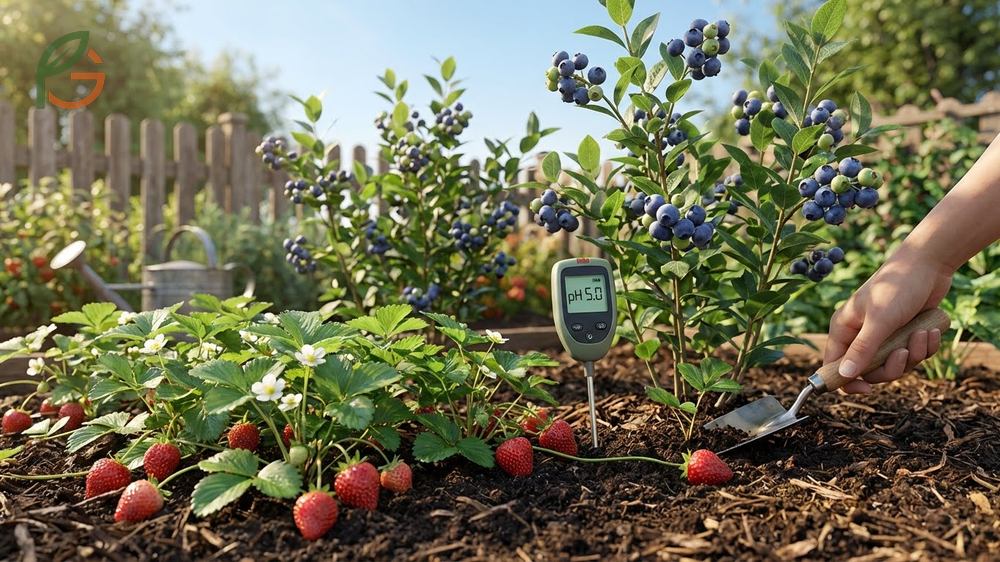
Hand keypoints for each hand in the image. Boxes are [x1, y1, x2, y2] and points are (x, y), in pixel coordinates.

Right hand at [824, 248, 951, 393]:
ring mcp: (884, 335)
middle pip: (870, 371)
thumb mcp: (879, 321)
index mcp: (845, 329)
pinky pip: (913, 354)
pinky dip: (925, 346)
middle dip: (891, 366)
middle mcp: (861, 334)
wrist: (929, 264)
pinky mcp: (905, 333)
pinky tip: (931, 330)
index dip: (846, 381)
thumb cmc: (897, 287)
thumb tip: (844, 375)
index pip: (835, 365)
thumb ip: (862, 350)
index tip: (867, 389)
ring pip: (895, 364)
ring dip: (913, 354)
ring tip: (923, 333)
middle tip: (904, 354)